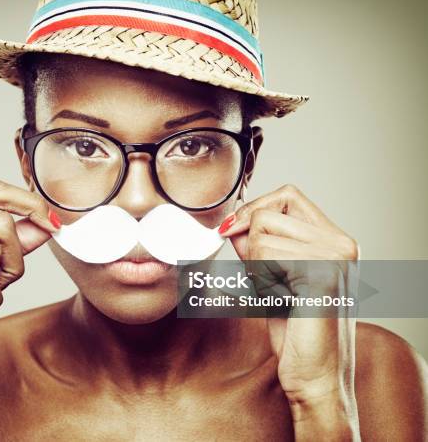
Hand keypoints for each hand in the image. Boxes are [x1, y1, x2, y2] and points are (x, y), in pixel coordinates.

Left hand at [221, 184, 359, 436]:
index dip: (254, 208)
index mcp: (335, 239)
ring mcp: (334, 255)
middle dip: (250, 244)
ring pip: (260, 234)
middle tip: (265, 280)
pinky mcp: (321, 273)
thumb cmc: (294, 330)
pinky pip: (264, 254)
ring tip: (277, 294)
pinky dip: (260, 279)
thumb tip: (233, 220)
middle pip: (268, 212)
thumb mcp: (272, 276)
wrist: (316, 376)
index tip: (231, 231)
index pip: (287, 195)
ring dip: (255, 267)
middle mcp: (341, 241)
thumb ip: (258, 245)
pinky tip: (280, 301)